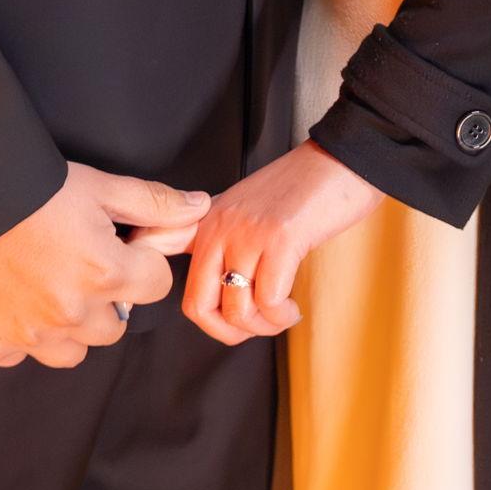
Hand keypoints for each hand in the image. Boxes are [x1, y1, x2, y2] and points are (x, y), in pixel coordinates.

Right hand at [0, 161, 208, 368]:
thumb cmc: (30, 186)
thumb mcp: (99, 184)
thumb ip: (154, 203)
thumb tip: (199, 209)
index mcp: (106, 273)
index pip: (155, 285)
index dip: (142, 260)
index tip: (120, 243)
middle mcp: (72, 314)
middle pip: (117, 324)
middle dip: (110, 296)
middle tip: (81, 261)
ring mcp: (31, 335)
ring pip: (75, 350)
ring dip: (73, 323)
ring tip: (50, 281)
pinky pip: (25, 354)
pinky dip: (25, 332)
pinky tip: (14, 294)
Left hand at [171, 141, 384, 346]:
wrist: (343, 158)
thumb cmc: (303, 187)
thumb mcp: (247, 206)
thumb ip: (221, 234)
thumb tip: (207, 273)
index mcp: (209, 218)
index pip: (157, 247)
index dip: (148, 277)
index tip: (162, 300)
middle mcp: (221, 225)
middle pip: (198, 305)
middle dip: (227, 331)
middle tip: (252, 325)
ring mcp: (249, 232)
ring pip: (238, 311)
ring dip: (264, 327)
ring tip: (281, 313)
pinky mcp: (281, 239)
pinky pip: (270, 302)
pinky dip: (283, 316)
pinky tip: (293, 306)